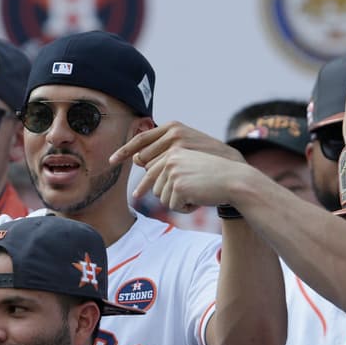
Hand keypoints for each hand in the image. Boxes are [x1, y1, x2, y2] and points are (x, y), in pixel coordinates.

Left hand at [117, 123, 250, 212]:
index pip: (142, 149)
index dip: (123, 153)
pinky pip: (170, 204)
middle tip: (176, 192)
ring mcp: (173, 165)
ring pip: (159, 194)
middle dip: (161, 190)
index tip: (110, 159)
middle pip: (150, 177)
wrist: (235, 180)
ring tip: (195, 193)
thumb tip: (138, 159)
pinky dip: (183, 207)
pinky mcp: (177, 182)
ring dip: (175, 201)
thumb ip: (167, 158)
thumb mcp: (188, 159)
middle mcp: (171, 149)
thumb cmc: (214, 173)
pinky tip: (198, 200)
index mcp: (174, 136)